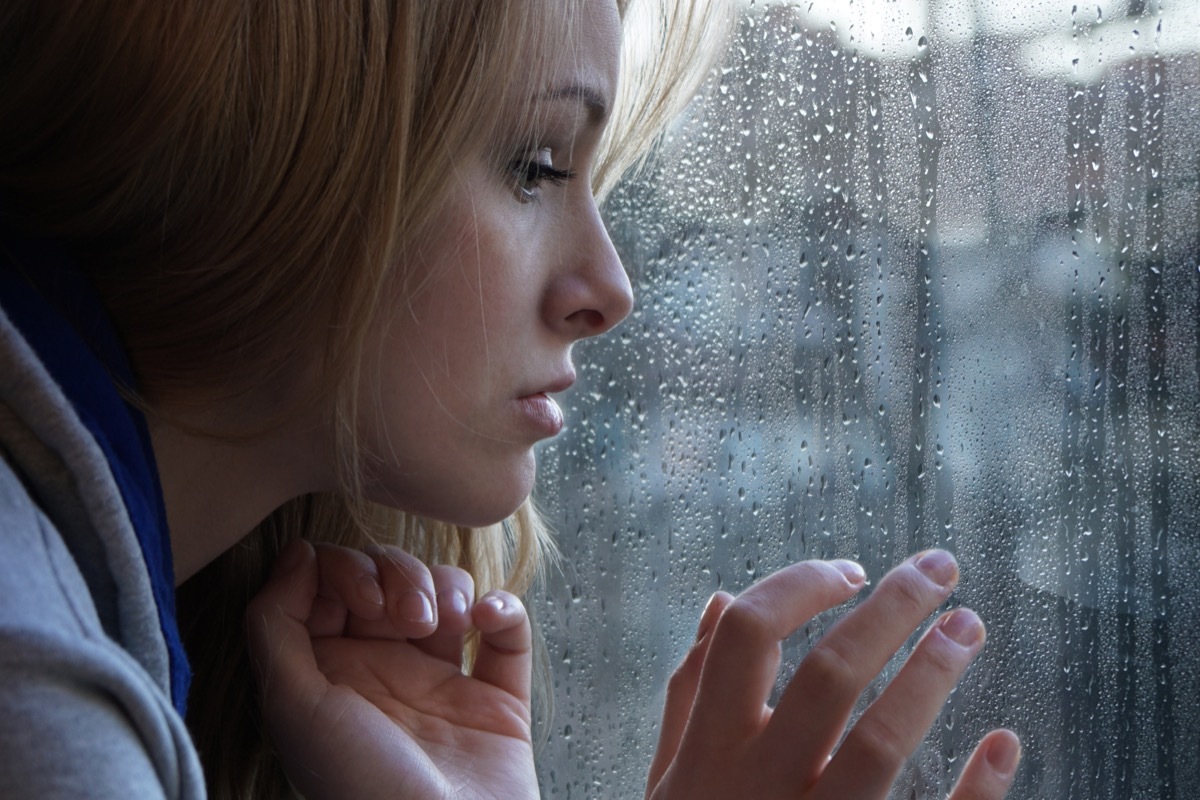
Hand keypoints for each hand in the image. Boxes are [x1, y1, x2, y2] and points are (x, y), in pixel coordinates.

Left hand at [246, 539, 538, 799]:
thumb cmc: (360, 788)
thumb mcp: (293, 708)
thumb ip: (275, 623)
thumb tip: (296, 551)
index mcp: (328, 675)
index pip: (329, 584)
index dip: (346, 570)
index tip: (361, 599)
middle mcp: (382, 672)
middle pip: (388, 577)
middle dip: (399, 575)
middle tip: (406, 617)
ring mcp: (442, 682)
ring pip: (445, 591)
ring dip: (447, 586)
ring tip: (447, 623)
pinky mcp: (497, 697)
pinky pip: (506, 629)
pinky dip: (502, 607)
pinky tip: (486, 618)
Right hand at [646, 551, 1020, 798]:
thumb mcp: (670, 777)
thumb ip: (688, 692)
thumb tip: (715, 599)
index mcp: (707, 751)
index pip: (746, 634)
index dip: (801, 585)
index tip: (849, 570)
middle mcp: (756, 786)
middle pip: (829, 674)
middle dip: (890, 608)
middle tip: (940, 567)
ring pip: (880, 744)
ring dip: (932, 676)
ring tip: (970, 627)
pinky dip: (976, 794)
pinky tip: (1004, 745)